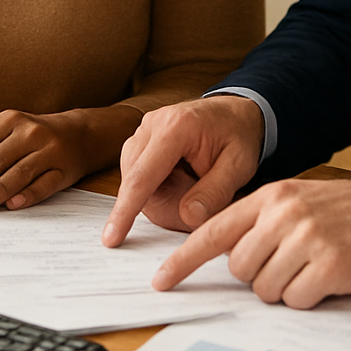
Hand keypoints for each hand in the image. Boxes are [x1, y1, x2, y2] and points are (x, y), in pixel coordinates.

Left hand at [0, 105, 141, 213]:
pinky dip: (28, 195)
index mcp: (8, 120)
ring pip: (18, 172)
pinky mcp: (65, 169)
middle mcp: (29, 132)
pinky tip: (12, 206)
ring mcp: (49, 150)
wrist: (80, 135)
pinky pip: (44, 184)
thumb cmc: (32, 139)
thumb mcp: (8, 134)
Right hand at [102, 95, 262, 246]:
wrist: (235, 112)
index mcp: (175, 127)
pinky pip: (140, 179)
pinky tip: (184, 180)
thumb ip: (214, 193)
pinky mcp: (140, 142)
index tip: (112, 237)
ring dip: (164, 198)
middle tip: (202, 204)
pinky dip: (160, 190)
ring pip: (136, 184)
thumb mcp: (239, 166)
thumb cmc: (237, 135)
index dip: (126, 211)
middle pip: (137, 184)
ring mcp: (142, 132)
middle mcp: (151, 125)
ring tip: (197, 185)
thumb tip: (187, 217)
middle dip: (165, 206)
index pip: (142, 177)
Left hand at [153, 176, 350, 308]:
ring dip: (285, 287)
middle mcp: (283, 214)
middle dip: (260, 275)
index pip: (213, 232)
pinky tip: (326, 276)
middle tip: (289, 261)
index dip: (184, 260)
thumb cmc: (343, 210)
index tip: (162, 281)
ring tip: (311, 265)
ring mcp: (306, 238)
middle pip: (240, 269)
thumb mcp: (295, 200)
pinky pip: (296, 299)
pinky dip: (308, 296)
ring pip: (266, 288)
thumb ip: (259, 222)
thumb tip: (227, 256)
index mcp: (269, 197)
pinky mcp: (329, 264)